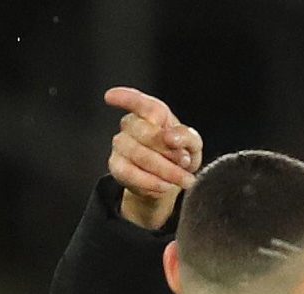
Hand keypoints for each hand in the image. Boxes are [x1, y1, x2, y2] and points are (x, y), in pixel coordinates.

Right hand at [104, 86, 201, 228]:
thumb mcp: (192, 144)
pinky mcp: (116, 166)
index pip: (138, 102)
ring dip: (166, 170)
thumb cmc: (179, 153)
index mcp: (150, 112)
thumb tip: (171, 137)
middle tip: (186, 164)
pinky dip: (151, 182)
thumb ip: (186, 137)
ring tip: (183, 179)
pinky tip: (165, 186)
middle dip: (170, 152)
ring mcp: (120, 145)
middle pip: (146, 133)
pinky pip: (130, 174)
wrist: (169, 180)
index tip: (110, 97)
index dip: (124, 98)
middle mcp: (131, 125)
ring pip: (139, 155)